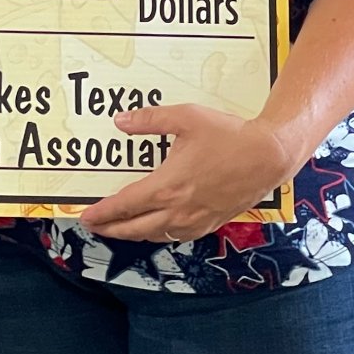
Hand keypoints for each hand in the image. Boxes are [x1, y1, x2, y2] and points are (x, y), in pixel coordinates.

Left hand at [78, 104, 299, 243]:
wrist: (268, 156)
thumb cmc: (228, 135)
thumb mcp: (185, 117)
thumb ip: (150, 120)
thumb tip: (120, 121)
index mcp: (167, 186)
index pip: (125, 205)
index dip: (103, 213)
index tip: (85, 216)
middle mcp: (178, 210)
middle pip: (135, 228)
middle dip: (111, 229)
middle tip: (94, 226)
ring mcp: (195, 220)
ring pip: (156, 235)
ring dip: (133, 234)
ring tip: (120, 228)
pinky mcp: (210, 223)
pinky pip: (176, 236)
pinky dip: (159, 234)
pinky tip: (156, 228)